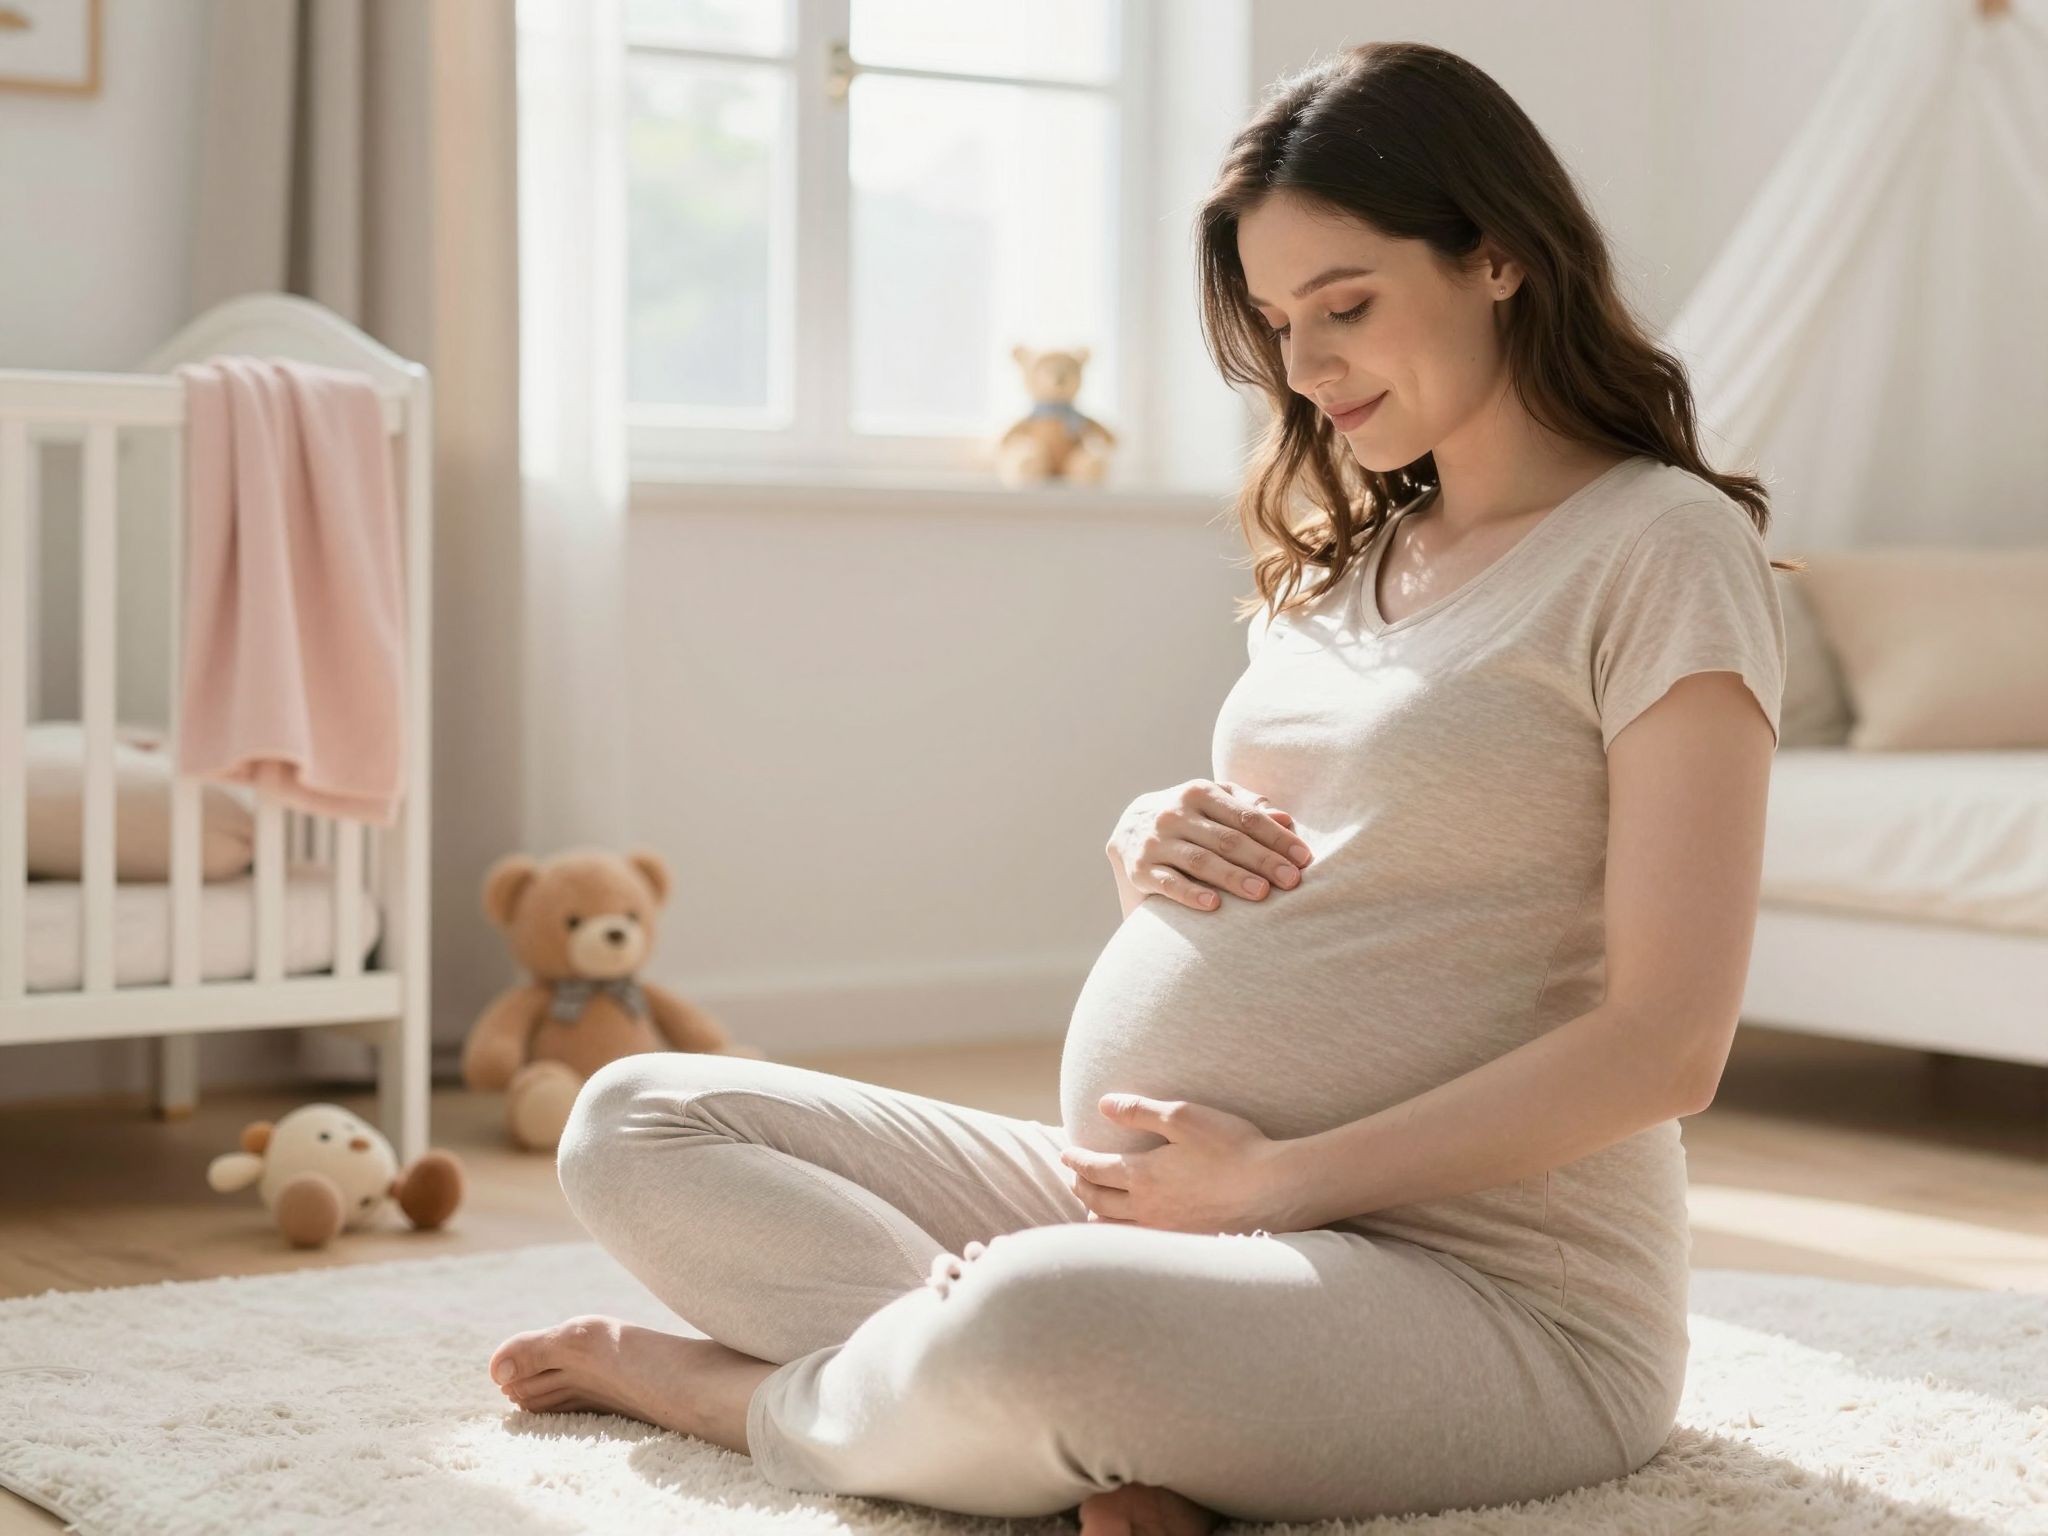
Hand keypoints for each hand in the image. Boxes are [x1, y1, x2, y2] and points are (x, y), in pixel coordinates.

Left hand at [1060, 1094, 1302, 1233]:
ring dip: (1096, 1217)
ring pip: (1115, 1231)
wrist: (1274, 1190)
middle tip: (1074, 1177)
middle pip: (1097, 1202)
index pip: (1095, 1170)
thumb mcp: (1183, 1117)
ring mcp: (1166, 1232)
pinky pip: (1140, 1245)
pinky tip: (1130, 1232)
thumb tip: (1103, 1104)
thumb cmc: (1232, 1148)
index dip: (1076, 1161)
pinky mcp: (1185, 1245)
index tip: (1067, 1154)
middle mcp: (1147, 1209)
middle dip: (1081, 1187)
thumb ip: (1139, 1111)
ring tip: (1092, 1209)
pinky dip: (1122, 1237)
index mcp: (1143, 1176)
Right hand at [1105, 779, 1312, 913]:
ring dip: (1233, 877)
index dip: (1277, 837)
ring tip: (1261, 893)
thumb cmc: (1187, 818)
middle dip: (1263, 860)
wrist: (1126, 831)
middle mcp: (1175, 813)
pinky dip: (1191, 894)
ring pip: (1200, 860)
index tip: (1303, 858)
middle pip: (1227, 839)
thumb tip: (1286, 818)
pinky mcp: (1140, 870)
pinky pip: (1169, 884)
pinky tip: (1214, 905)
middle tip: (1291, 881)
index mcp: (1199, 792)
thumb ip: (1247, 807)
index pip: (1246, 816)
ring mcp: (1155, 841)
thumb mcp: (1212, 802)